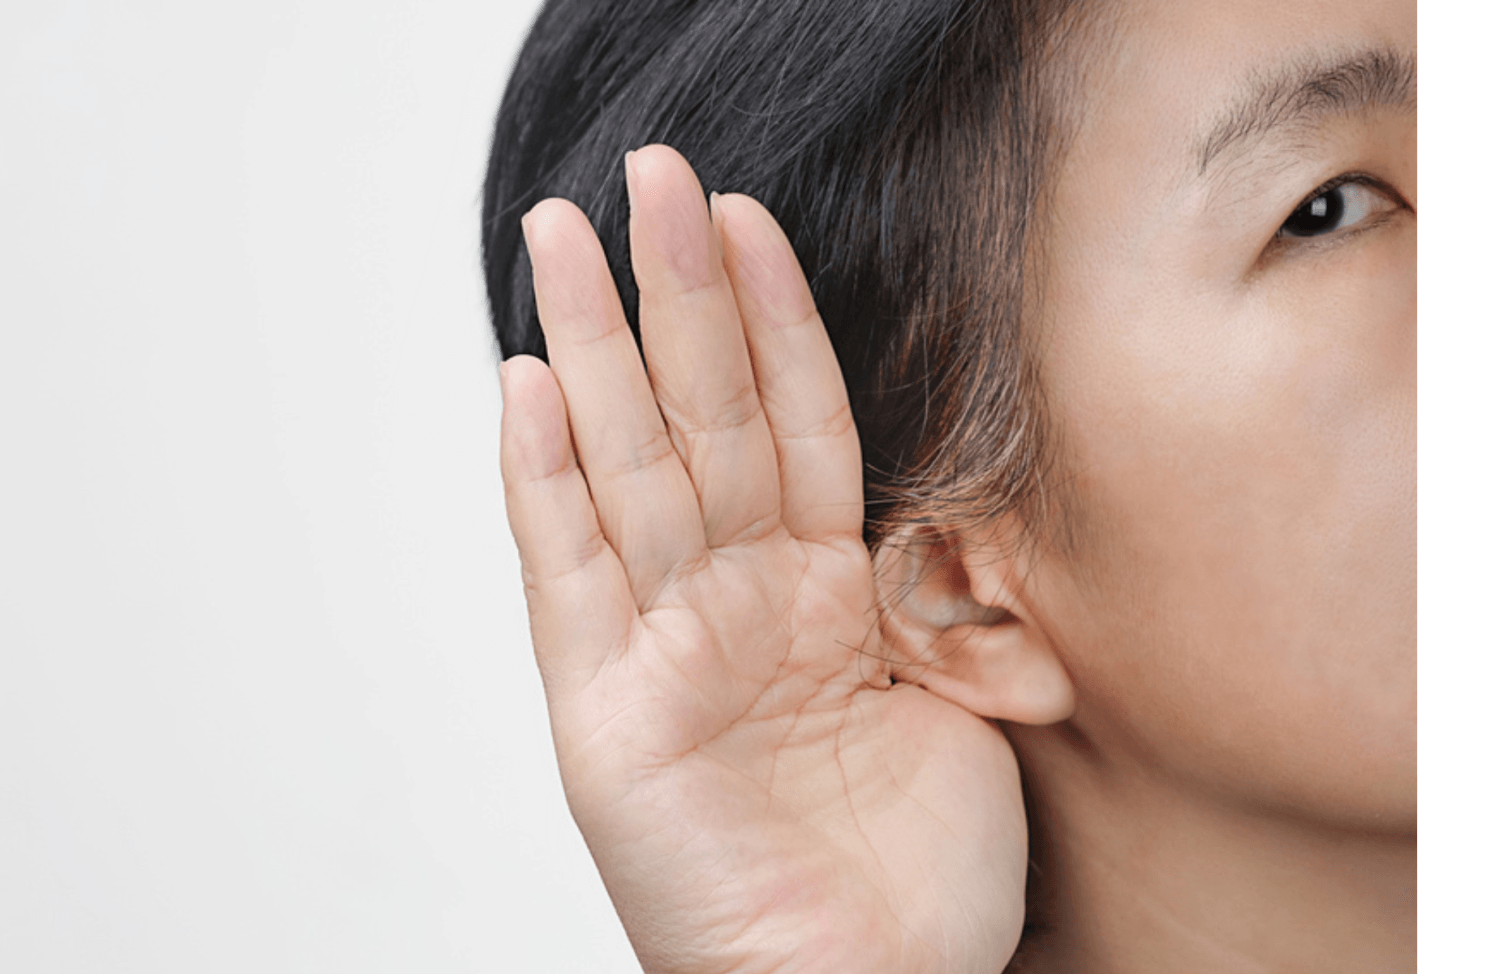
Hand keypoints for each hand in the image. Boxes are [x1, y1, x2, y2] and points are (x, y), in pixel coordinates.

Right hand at [499, 145, 1026, 973]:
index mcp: (819, 597)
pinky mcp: (605, 716)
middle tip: (648, 175)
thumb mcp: (963, 698)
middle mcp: (731, 607)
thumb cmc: (920, 880)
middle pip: (696, 420)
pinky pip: (567, 578)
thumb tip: (935, 493)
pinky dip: (544, 484)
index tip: (751, 216)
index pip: (793, 425)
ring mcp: (663, 652)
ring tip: (559, 235)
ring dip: (595, 347)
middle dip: (672, 292)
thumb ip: (928, 584)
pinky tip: (528, 389)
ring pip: (625, 469)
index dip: (775, 320)